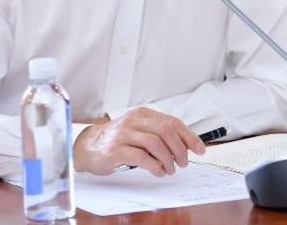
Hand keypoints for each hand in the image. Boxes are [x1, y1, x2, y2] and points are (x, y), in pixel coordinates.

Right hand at [73, 107, 205, 176]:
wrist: (88, 146)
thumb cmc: (117, 140)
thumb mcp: (138, 130)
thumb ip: (158, 134)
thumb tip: (185, 145)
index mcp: (142, 114)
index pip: (172, 122)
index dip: (189, 136)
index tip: (199, 149)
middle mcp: (133, 120)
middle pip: (166, 131)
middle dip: (180, 149)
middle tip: (184, 163)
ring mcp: (124, 134)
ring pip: (155, 143)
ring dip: (168, 159)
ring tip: (170, 169)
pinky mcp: (116, 150)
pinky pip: (141, 157)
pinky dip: (155, 166)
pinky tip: (158, 172)